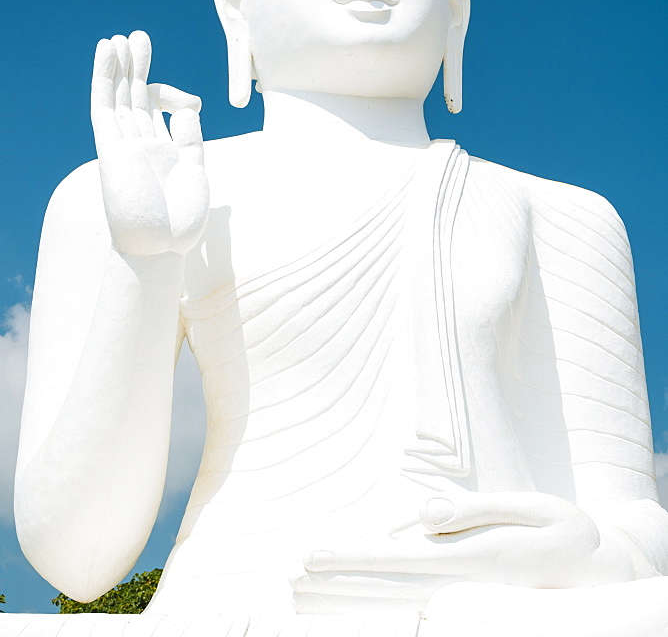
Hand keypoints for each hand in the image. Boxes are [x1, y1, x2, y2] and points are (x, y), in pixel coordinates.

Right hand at [91, 31, 208, 255]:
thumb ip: (190, 139)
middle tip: (139, 36)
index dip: (170, 94)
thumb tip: (187, 107)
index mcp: (161, 150)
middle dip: (137, 67)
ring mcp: (123, 144)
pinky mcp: (109, 146)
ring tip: (121, 37)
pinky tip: (107, 52)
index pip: (158, 110)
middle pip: (135, 96)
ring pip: (117, 96)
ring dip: (118, 66)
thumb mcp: (195, 171)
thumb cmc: (180, 221)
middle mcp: (139, 144)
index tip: (193, 101)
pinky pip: (103, 105)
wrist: (161, 247)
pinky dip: (104, 78)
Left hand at [292, 491, 637, 612]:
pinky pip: (416, 594)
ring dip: (354, 590)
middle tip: (294, 573)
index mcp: (481, 561)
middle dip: (341, 579)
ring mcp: (468, 595)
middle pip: (390, 586)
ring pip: (398, 597)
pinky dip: (381, 591)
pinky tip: (358, 588)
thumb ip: (476, 511)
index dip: (355, 561)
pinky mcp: (470, 593)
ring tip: (310, 585)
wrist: (605, 576)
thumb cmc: (569, 535)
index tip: (316, 557)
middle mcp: (467, 585)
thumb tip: (421, 517)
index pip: (402, 564)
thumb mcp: (535, 509)